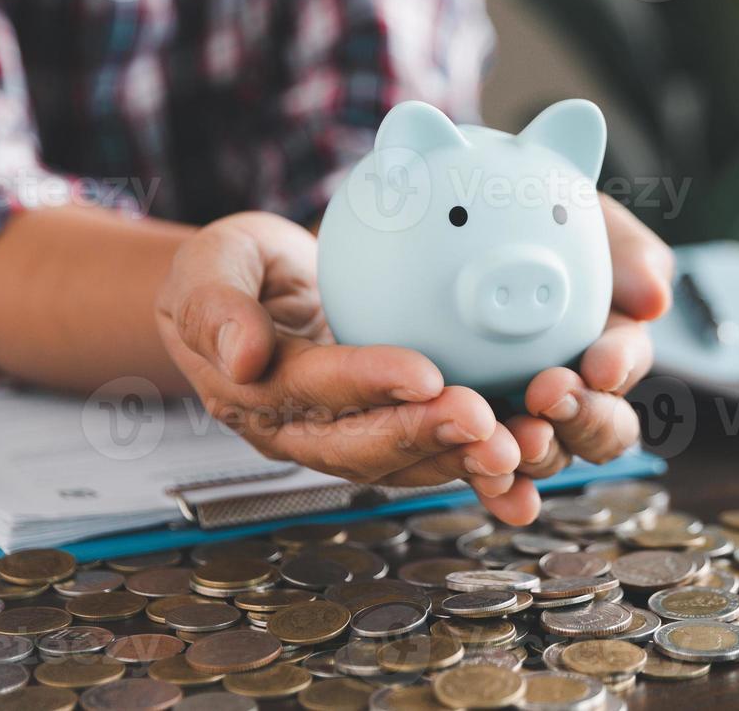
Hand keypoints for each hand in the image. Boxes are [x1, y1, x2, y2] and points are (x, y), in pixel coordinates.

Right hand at [153, 212, 533, 524]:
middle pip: (366, 443)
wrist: (258, 296)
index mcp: (258, 389)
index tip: (425, 373)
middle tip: (485, 421)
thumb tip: (240, 355)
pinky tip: (527, 475)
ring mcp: (351, 439)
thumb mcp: (211, 263)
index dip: (369, 383)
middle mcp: (305, 429)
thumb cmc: (237, 271)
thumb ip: (214, 302)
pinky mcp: (393, 435)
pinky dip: (480, 472)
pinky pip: (437, 459)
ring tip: (518, 448)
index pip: (315, 388)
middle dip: (427, 435)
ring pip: (408, 463)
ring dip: (463, 461)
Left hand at [505, 197, 673, 512]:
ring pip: (548, 455)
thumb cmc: (541, 223)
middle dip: (583, 420)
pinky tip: (493, 487)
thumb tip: (655, 299)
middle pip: (598, 429)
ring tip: (509, 439)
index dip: (618, 367)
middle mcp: (576, 392)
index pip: (623, 366)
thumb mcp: (591, 221)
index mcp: (609, 346)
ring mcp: (527, 419)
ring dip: (537, 454)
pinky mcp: (478, 436)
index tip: (602, 360)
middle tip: (549, 393)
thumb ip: (629, 256)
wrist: (468, 227)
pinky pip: (490, 469)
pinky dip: (499, 486)